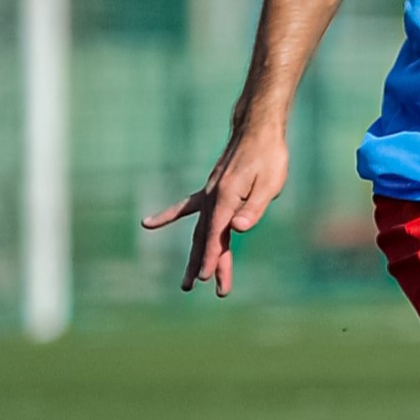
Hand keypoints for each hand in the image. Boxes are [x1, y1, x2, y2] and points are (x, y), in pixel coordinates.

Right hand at [143, 124, 290, 295]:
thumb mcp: (270, 184)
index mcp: (228, 199)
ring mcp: (210, 194)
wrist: (256, 130)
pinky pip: (188, 207)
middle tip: (192, 288)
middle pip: (207, 238)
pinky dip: (169, 216)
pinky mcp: (211, 191)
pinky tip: (148, 224)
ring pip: (199, 230)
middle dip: (203, 264)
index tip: (205, 279)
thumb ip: (254, 208)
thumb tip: (238, 229)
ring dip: (195, 255)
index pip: (217, 235)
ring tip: (186, 282)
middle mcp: (214, 198)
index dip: (212, 258)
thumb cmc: (269, 157)